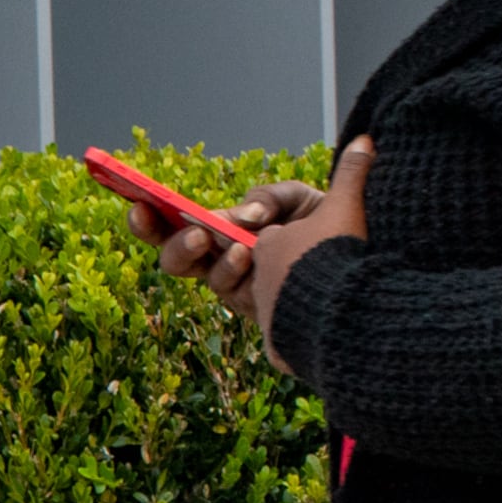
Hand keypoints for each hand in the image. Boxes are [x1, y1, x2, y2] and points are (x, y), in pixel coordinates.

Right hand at [128, 141, 371, 367]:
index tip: (136, 203)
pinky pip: (237, 290)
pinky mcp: (257, 305)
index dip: (151, 218)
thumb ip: (269, 197)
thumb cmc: (330, 233)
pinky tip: (251, 253)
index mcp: (225, 231)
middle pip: (177, 261)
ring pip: (208, 278)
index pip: (177, 225)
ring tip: (240, 244)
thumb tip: (246, 217)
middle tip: (197, 234)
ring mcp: (240, 286)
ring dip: (218, 259)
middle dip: (176, 246)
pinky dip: (240, 269)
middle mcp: (224, 261)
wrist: (365, 273)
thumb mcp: (300, 199)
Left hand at [243, 139, 373, 371]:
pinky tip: (324, 330)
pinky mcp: (277, 343)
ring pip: (279, 305)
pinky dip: (302, 335)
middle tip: (324, 272)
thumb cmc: (338, 252)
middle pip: (273, 273)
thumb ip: (353, 173)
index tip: (319, 243)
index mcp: (270, 244)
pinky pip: (286, 340)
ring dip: (298, 302)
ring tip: (326, 299)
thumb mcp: (347, 205)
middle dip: (294, 272)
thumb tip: (365, 140)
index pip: (275, 239)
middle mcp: (259, 278)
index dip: (298, 240)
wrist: (337, 310)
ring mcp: (265, 312)